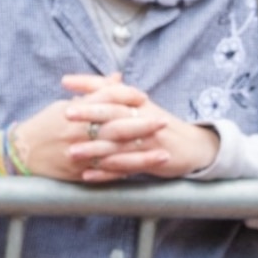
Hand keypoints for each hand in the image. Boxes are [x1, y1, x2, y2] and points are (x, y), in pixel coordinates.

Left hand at [57, 73, 219, 182]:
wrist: (192, 146)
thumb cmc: (157, 124)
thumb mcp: (137, 107)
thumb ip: (109, 95)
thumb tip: (77, 91)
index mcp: (137, 103)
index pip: (111, 89)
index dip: (89, 84)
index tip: (64, 81)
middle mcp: (142, 118)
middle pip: (114, 112)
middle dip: (90, 112)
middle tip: (66, 113)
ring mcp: (148, 140)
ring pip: (118, 143)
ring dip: (94, 148)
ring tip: (72, 151)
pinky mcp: (152, 161)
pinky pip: (126, 167)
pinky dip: (106, 173)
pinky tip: (88, 176)